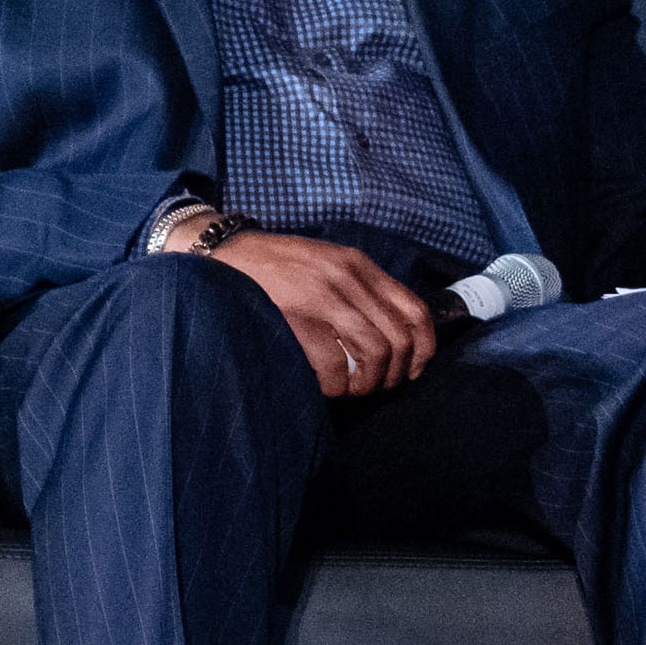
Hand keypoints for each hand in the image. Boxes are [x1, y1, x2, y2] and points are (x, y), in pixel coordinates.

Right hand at [171, 216, 436, 395]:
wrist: (222, 255)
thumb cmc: (275, 267)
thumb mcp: (326, 264)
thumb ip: (359, 289)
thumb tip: (395, 336)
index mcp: (359, 265)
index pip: (414, 310)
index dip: (424, 347)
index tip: (414, 369)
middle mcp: (347, 279)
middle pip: (398, 339)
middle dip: (394, 373)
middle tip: (377, 386)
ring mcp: (322, 299)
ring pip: (374, 355)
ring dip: (367, 383)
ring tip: (352, 389)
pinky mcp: (296, 320)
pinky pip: (335, 366)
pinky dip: (337, 386)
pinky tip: (328, 387)